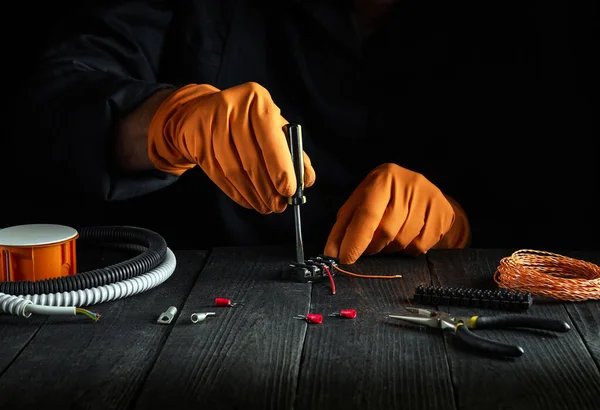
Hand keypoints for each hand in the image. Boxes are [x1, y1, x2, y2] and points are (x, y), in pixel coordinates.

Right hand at [147, 82, 315, 213]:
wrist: (199, 113)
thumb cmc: (245, 120)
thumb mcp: (272, 127)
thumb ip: (293, 152)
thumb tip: (306, 180)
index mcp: (256, 99)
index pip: (270, 137)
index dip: (280, 167)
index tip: (289, 190)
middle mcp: (231, 108)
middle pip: (251, 158)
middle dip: (268, 188)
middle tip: (279, 205)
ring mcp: (211, 125)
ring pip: (234, 170)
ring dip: (252, 194)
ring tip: (266, 206)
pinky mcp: (197, 143)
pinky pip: (219, 175)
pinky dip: (236, 193)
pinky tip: (249, 201)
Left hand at [324, 163, 466, 263]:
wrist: (424, 193)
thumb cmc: (384, 198)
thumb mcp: (361, 202)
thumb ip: (344, 225)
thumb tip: (330, 252)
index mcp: (384, 178)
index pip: (367, 213)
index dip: (355, 240)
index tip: (345, 259)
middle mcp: (409, 185)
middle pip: (386, 231)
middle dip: (371, 247)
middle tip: (365, 249)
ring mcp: (429, 199)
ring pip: (403, 241)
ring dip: (388, 250)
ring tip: (386, 242)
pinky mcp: (443, 214)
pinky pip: (420, 246)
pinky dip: (407, 251)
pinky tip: (405, 241)